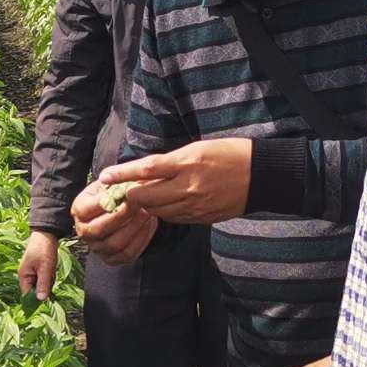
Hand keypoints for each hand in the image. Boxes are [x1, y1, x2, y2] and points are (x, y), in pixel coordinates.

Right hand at [18, 231, 61, 300]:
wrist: (47, 234)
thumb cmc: (44, 250)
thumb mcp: (45, 268)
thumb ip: (43, 284)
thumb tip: (41, 300)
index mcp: (24, 275)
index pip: (27, 294)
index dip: (35, 299)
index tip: (47, 299)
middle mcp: (26, 275)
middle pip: (35, 290)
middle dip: (45, 287)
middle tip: (50, 275)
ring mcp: (32, 272)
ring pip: (41, 285)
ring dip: (48, 280)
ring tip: (51, 268)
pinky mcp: (37, 269)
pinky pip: (44, 279)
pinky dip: (49, 276)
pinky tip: (51, 268)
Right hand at [71, 178, 159, 265]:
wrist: (117, 209)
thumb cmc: (112, 193)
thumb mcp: (108, 183)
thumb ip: (114, 182)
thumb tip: (127, 181)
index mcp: (79, 210)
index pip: (86, 210)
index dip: (106, 203)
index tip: (126, 195)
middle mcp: (83, 231)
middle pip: (100, 229)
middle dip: (122, 216)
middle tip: (140, 204)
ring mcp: (97, 248)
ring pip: (115, 244)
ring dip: (134, 228)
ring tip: (148, 214)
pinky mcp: (111, 259)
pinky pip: (127, 254)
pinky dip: (141, 240)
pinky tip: (149, 225)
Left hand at [93, 140, 254, 226]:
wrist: (261, 176)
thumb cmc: (230, 154)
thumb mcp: (198, 148)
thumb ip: (171, 162)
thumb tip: (145, 172)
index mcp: (187, 163)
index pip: (146, 169)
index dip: (123, 174)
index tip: (105, 176)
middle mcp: (189, 186)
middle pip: (147, 197)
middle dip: (131, 196)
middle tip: (123, 191)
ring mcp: (196, 205)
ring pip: (158, 211)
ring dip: (147, 205)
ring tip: (143, 197)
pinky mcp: (202, 218)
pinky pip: (174, 218)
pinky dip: (165, 212)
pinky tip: (165, 204)